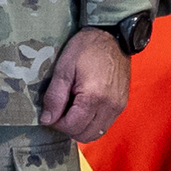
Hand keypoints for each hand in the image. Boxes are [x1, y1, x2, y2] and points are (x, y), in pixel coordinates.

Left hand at [39, 27, 132, 143]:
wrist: (112, 36)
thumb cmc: (86, 48)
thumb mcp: (63, 69)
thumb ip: (55, 97)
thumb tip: (47, 120)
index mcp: (93, 98)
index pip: (72, 127)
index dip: (58, 123)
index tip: (53, 110)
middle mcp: (110, 106)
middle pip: (85, 134)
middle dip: (70, 128)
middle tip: (62, 111)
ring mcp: (118, 106)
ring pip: (97, 132)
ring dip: (82, 127)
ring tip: (74, 110)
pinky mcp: (122, 103)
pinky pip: (105, 124)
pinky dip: (93, 122)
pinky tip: (86, 108)